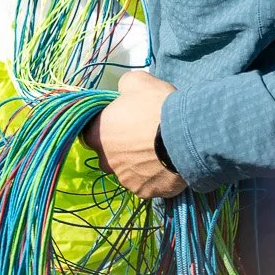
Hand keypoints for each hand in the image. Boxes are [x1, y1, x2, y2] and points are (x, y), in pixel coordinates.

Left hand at [82, 69, 185, 200]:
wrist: (184, 136)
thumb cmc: (155, 107)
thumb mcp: (137, 82)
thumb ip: (124, 87)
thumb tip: (123, 91)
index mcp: (98, 134)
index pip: (91, 132)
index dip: (107, 127)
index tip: (122, 123)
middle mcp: (105, 160)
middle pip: (108, 155)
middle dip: (120, 149)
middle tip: (142, 139)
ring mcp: (125, 179)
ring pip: (127, 172)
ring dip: (138, 164)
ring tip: (158, 154)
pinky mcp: (144, 192)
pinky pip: (146, 185)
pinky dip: (153, 178)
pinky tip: (167, 167)